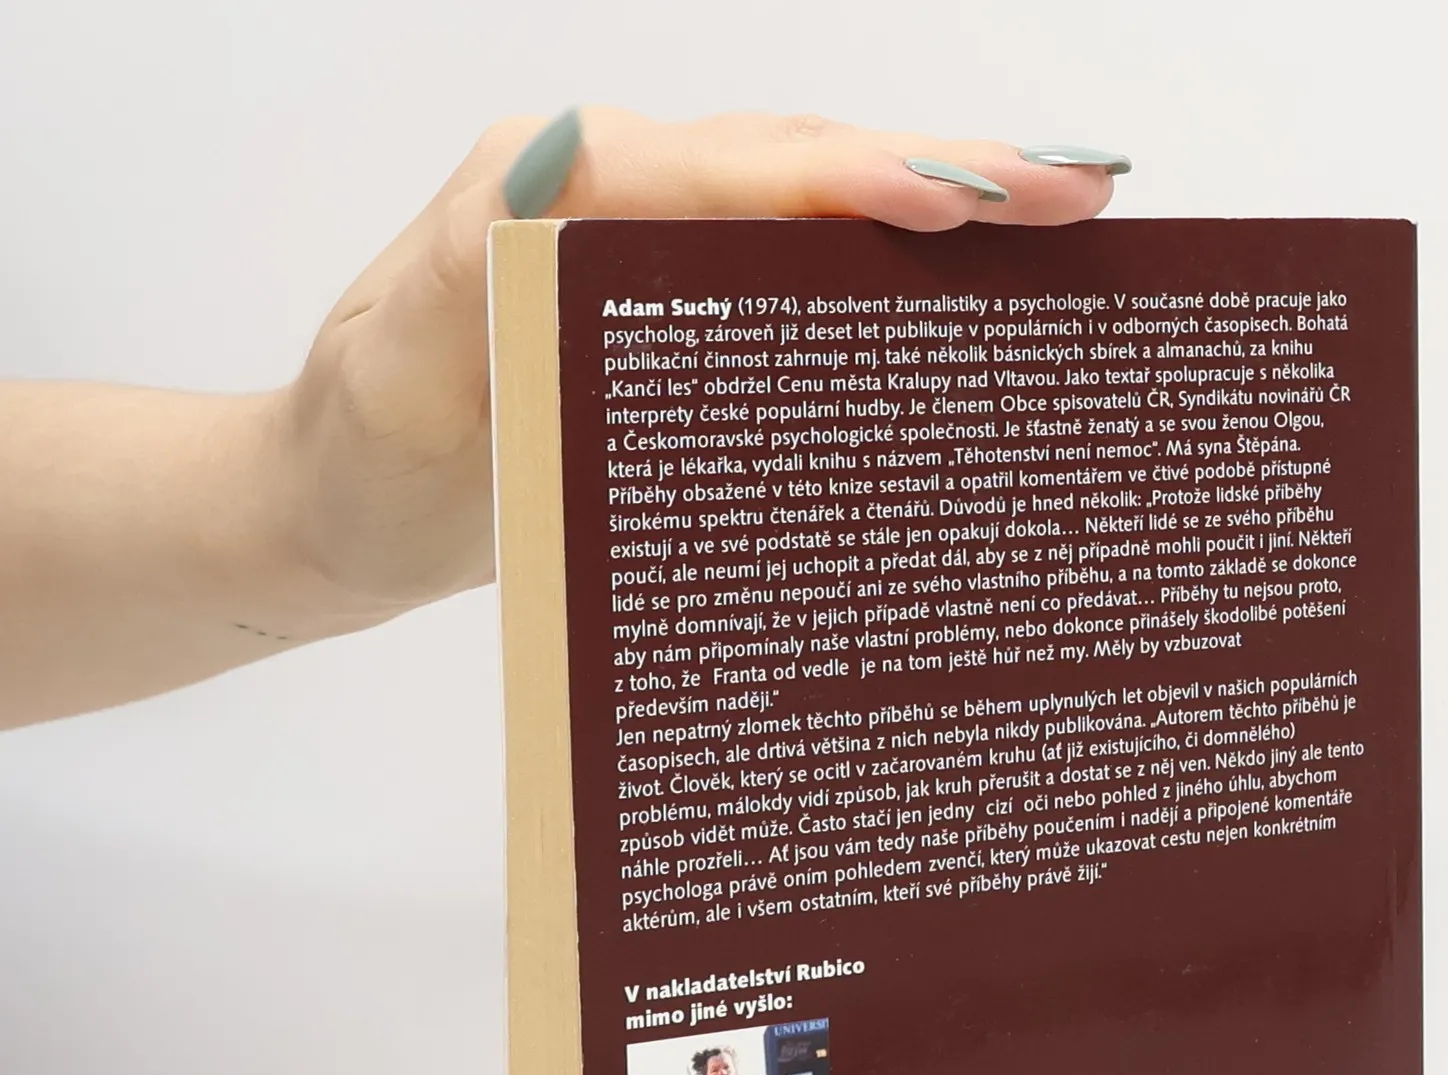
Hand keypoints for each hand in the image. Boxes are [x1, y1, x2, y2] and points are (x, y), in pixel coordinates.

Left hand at [279, 109, 1122, 620]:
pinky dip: (888, 264)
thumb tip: (572, 165)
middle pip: (798, 161)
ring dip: (941, 201)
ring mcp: (649, 242)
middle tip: (1076, 195)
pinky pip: (795, 263)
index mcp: (550, 187)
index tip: (964, 200)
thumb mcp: (393, 374)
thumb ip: (465, 273)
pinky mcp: (673, 300)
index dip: (850, 178)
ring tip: (1063, 215)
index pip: (727, 168)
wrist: (336, 505)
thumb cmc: (365, 456)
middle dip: (942, 171)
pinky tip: (971, 279)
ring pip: (814, 200)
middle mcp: (610, 189)